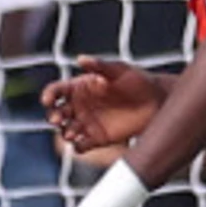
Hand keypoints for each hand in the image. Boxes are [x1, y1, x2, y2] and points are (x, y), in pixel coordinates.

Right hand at [44, 57, 165, 154]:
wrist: (157, 101)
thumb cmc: (138, 80)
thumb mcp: (119, 70)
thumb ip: (100, 66)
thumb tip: (81, 59)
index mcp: (79, 87)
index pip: (56, 91)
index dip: (49, 95)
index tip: (48, 100)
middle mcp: (79, 106)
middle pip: (57, 112)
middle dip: (53, 116)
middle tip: (57, 118)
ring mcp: (87, 123)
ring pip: (66, 130)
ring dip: (65, 132)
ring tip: (72, 133)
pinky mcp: (98, 138)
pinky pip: (81, 146)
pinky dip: (77, 147)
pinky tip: (80, 144)